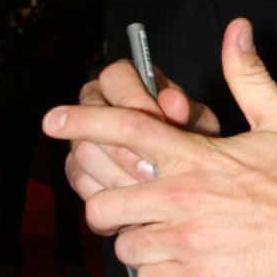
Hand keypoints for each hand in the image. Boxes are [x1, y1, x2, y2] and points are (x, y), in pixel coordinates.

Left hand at [44, 18, 276, 276]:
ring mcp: (188, 242)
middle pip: (103, 202)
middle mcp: (184, 198)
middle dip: (107, 205)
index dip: (81, 122)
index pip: (124, 130)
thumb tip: (236, 28)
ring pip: (123, 246)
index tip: (52, 120)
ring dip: (136, 242)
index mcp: (198, 157)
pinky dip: (157, 275)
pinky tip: (180, 265)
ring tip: (161, 237)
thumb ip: (247, 76)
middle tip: (127, 207)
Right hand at [63, 60, 220, 199]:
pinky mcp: (76, 168)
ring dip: (120, 173)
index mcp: (128, 82)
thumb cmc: (193, 143)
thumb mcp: (200, 127)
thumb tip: (174, 102)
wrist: (186, 180)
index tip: (157, 120)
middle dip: (126, 146)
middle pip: (91, 113)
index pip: (115, 76)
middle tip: (154, 168)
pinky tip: (133, 199)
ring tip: (149, 187)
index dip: (133, 98)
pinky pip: (81, 178)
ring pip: (84, 150)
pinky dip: (108, 192)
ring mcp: (82, 135)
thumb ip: (190, 113)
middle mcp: (98, 103)